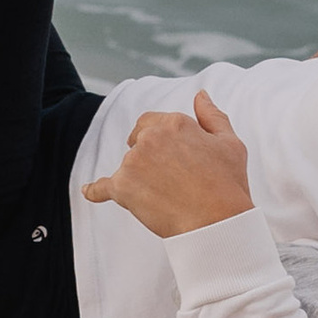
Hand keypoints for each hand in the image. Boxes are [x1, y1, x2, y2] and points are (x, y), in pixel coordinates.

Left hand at [82, 91, 254, 238]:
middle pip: (136, 140)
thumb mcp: (229, 143)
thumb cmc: (228, 185)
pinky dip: (95, 191)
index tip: (170, 155)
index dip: (158, 137)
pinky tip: (88, 191)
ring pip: (127, 166)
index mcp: (174, 123)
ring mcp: (133, 162)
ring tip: (165, 197)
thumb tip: (200, 95)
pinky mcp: (122, 188)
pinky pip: (101, 188)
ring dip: (139, 176)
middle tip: (166, 176)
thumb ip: (212, 116)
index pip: (151, 122)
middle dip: (146, 153)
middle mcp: (150, 138)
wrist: (217, 222)